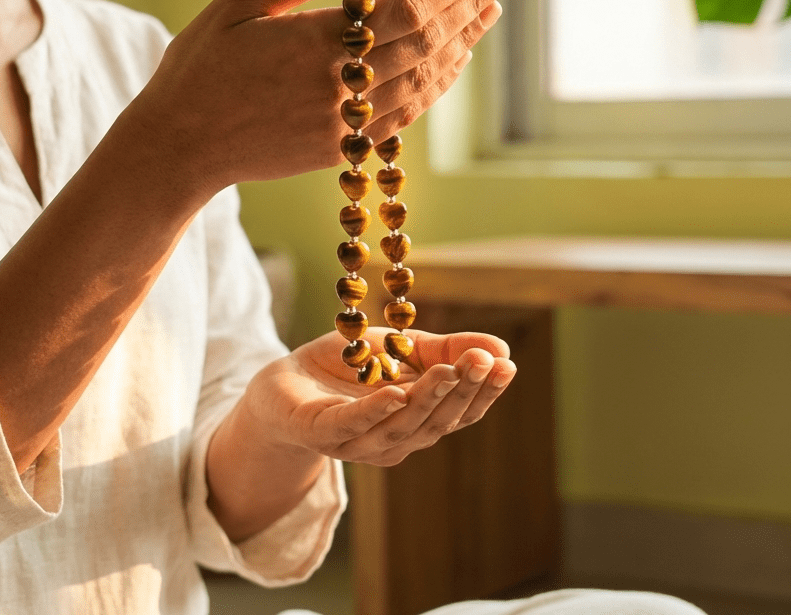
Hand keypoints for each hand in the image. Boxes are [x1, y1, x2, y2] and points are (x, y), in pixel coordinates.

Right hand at [138, 0, 513, 198]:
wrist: (178, 147)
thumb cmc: (200, 68)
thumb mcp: (239, 5)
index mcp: (315, 44)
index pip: (408, 8)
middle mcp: (339, 87)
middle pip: (428, 42)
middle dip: (469, 7)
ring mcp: (345, 125)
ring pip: (425, 81)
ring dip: (462, 44)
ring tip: (488, 14)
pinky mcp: (341, 151)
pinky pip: (405, 117)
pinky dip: (435, 86)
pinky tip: (451, 64)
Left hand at [242, 327, 516, 466]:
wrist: (283, 385)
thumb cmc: (347, 370)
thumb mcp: (402, 350)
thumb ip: (446, 349)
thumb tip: (500, 348)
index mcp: (417, 422)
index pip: (459, 412)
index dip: (484, 392)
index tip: (507, 364)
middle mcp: (395, 440)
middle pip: (437, 421)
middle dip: (464, 391)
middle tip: (485, 361)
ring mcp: (359, 443)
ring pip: (402, 427)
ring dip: (429, 398)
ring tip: (450, 369)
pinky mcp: (322, 433)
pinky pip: (352, 425)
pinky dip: (376, 411)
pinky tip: (396, 392)